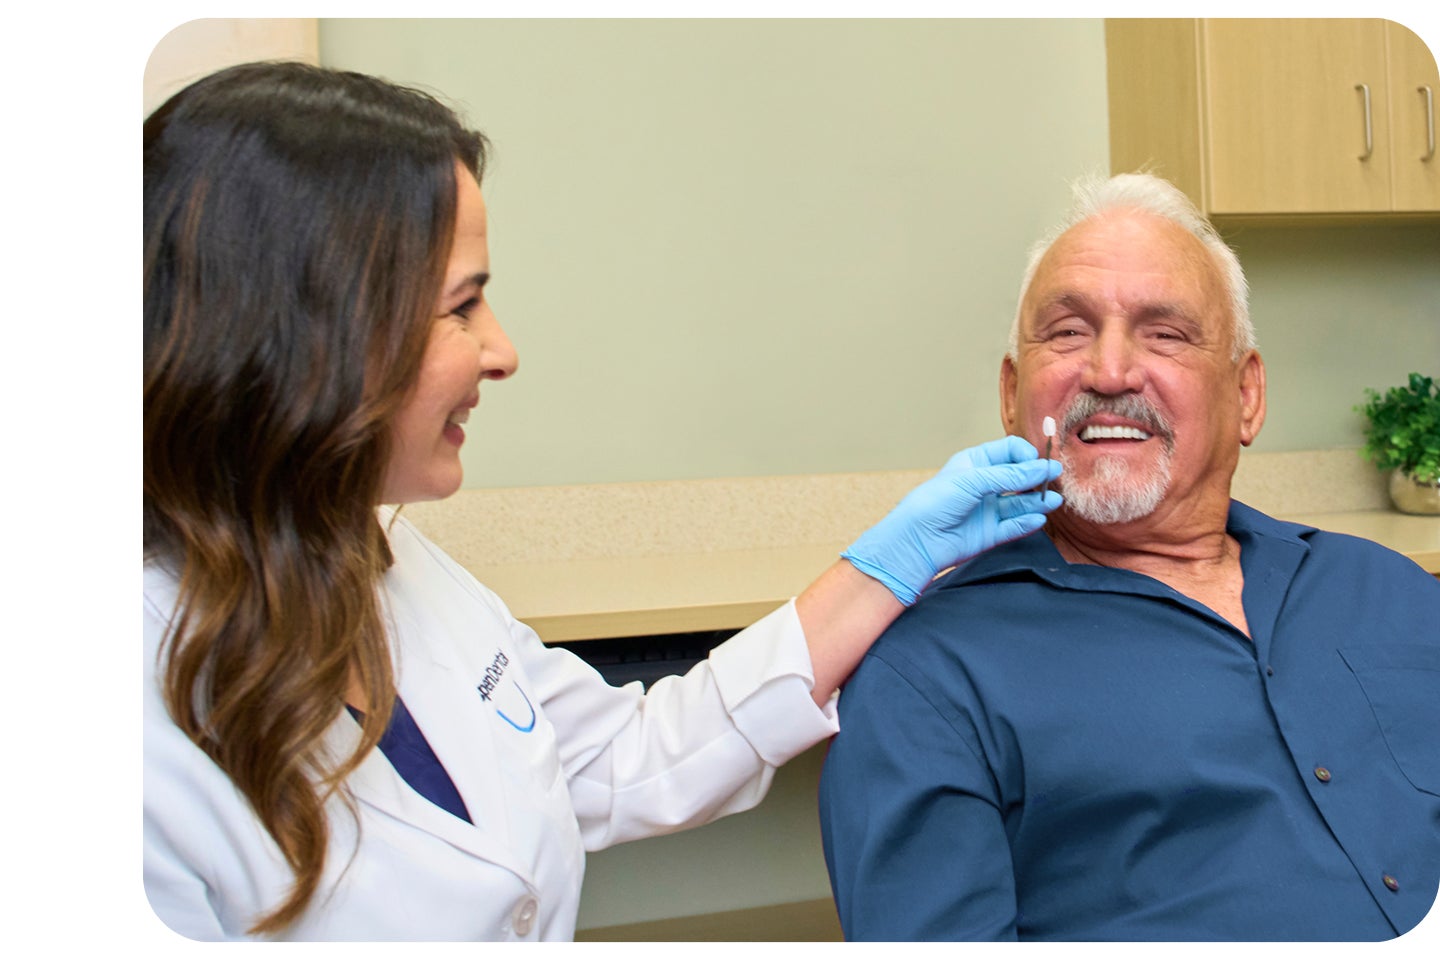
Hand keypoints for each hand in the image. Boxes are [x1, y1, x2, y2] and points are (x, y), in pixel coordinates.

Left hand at [841, 436, 1061, 604]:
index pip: (1009, 451)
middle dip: (1036, 477)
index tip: (1038, 460)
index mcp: (975, 463)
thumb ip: (1010, 476)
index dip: (1026, 454)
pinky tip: (1037, 518)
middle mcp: (983, 485)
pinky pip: (1015, 526)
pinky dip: (1027, 522)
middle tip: (1054, 478)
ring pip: (1020, 503)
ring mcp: (987, 510)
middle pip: (1019, 477)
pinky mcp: (990, 533)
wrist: (916, 540)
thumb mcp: (973, 480)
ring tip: (1053, 501)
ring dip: (1038, 501)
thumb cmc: (934, 502)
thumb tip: (1042, 469)